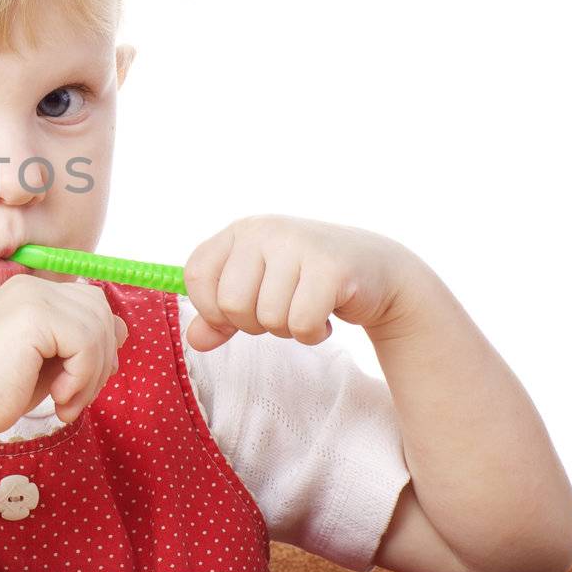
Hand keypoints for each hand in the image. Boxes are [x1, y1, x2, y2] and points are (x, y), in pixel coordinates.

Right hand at [0, 273, 128, 436]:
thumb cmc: (1, 389)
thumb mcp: (53, 362)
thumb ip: (83, 343)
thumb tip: (123, 330)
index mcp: (34, 292)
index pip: (92, 305)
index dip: (99, 346)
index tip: (80, 384)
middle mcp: (33, 286)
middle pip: (101, 312)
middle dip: (101, 360)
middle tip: (75, 397)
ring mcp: (33, 296)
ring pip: (98, 330)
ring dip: (91, 377)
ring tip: (66, 403)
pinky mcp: (34, 315)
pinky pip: (85, 344)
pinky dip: (82, 378)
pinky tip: (57, 398)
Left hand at [182, 214, 427, 350]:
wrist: (376, 270)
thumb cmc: (305, 281)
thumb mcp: (256, 291)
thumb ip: (219, 317)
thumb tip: (195, 340)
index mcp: (240, 231)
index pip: (196, 275)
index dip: (210, 308)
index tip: (235, 313)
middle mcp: (265, 230)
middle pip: (231, 303)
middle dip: (253, 324)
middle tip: (279, 311)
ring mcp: (298, 245)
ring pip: (268, 317)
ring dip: (287, 329)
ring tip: (305, 309)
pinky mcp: (332, 268)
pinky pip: (301, 323)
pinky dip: (312, 334)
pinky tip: (325, 317)